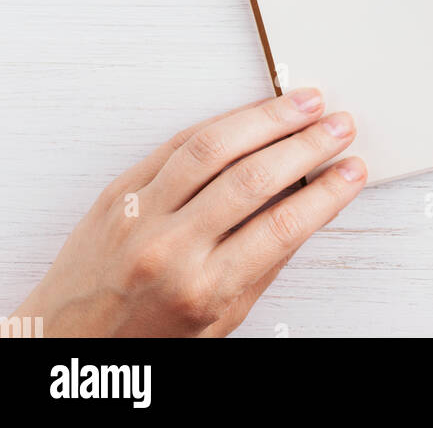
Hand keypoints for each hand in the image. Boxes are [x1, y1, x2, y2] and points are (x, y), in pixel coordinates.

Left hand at [12, 91, 365, 336]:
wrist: (67, 341)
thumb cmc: (146, 339)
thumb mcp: (220, 320)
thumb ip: (263, 263)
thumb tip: (308, 206)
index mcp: (202, 290)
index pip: (282, 227)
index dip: (326, 193)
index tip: (353, 170)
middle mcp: (170, 248)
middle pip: (254, 178)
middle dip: (307, 145)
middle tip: (339, 126)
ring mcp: (141, 213)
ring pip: (214, 146)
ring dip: (268, 117)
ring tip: (304, 103)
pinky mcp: (121, 188)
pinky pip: (178, 143)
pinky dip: (222, 121)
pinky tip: (252, 112)